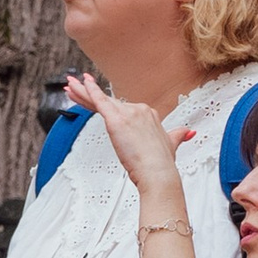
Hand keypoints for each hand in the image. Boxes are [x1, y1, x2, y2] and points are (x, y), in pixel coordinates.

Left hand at [63, 74, 193, 213]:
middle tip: (75, 86)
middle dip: (89, 94)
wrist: (159, 173)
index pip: (122, 108)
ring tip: (69, 85)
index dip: (107, 105)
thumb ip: (179, 135)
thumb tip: (188, 133)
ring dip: (82, 92)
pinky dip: (89, 91)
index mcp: (149, 114)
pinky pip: (99, 101)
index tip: (97, 102)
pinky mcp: (116, 120)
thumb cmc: (163, 164)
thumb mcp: (172, 144)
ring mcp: (128, 113)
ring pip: (100, 100)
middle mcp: (139, 109)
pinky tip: (80, 84)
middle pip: (109, 101)